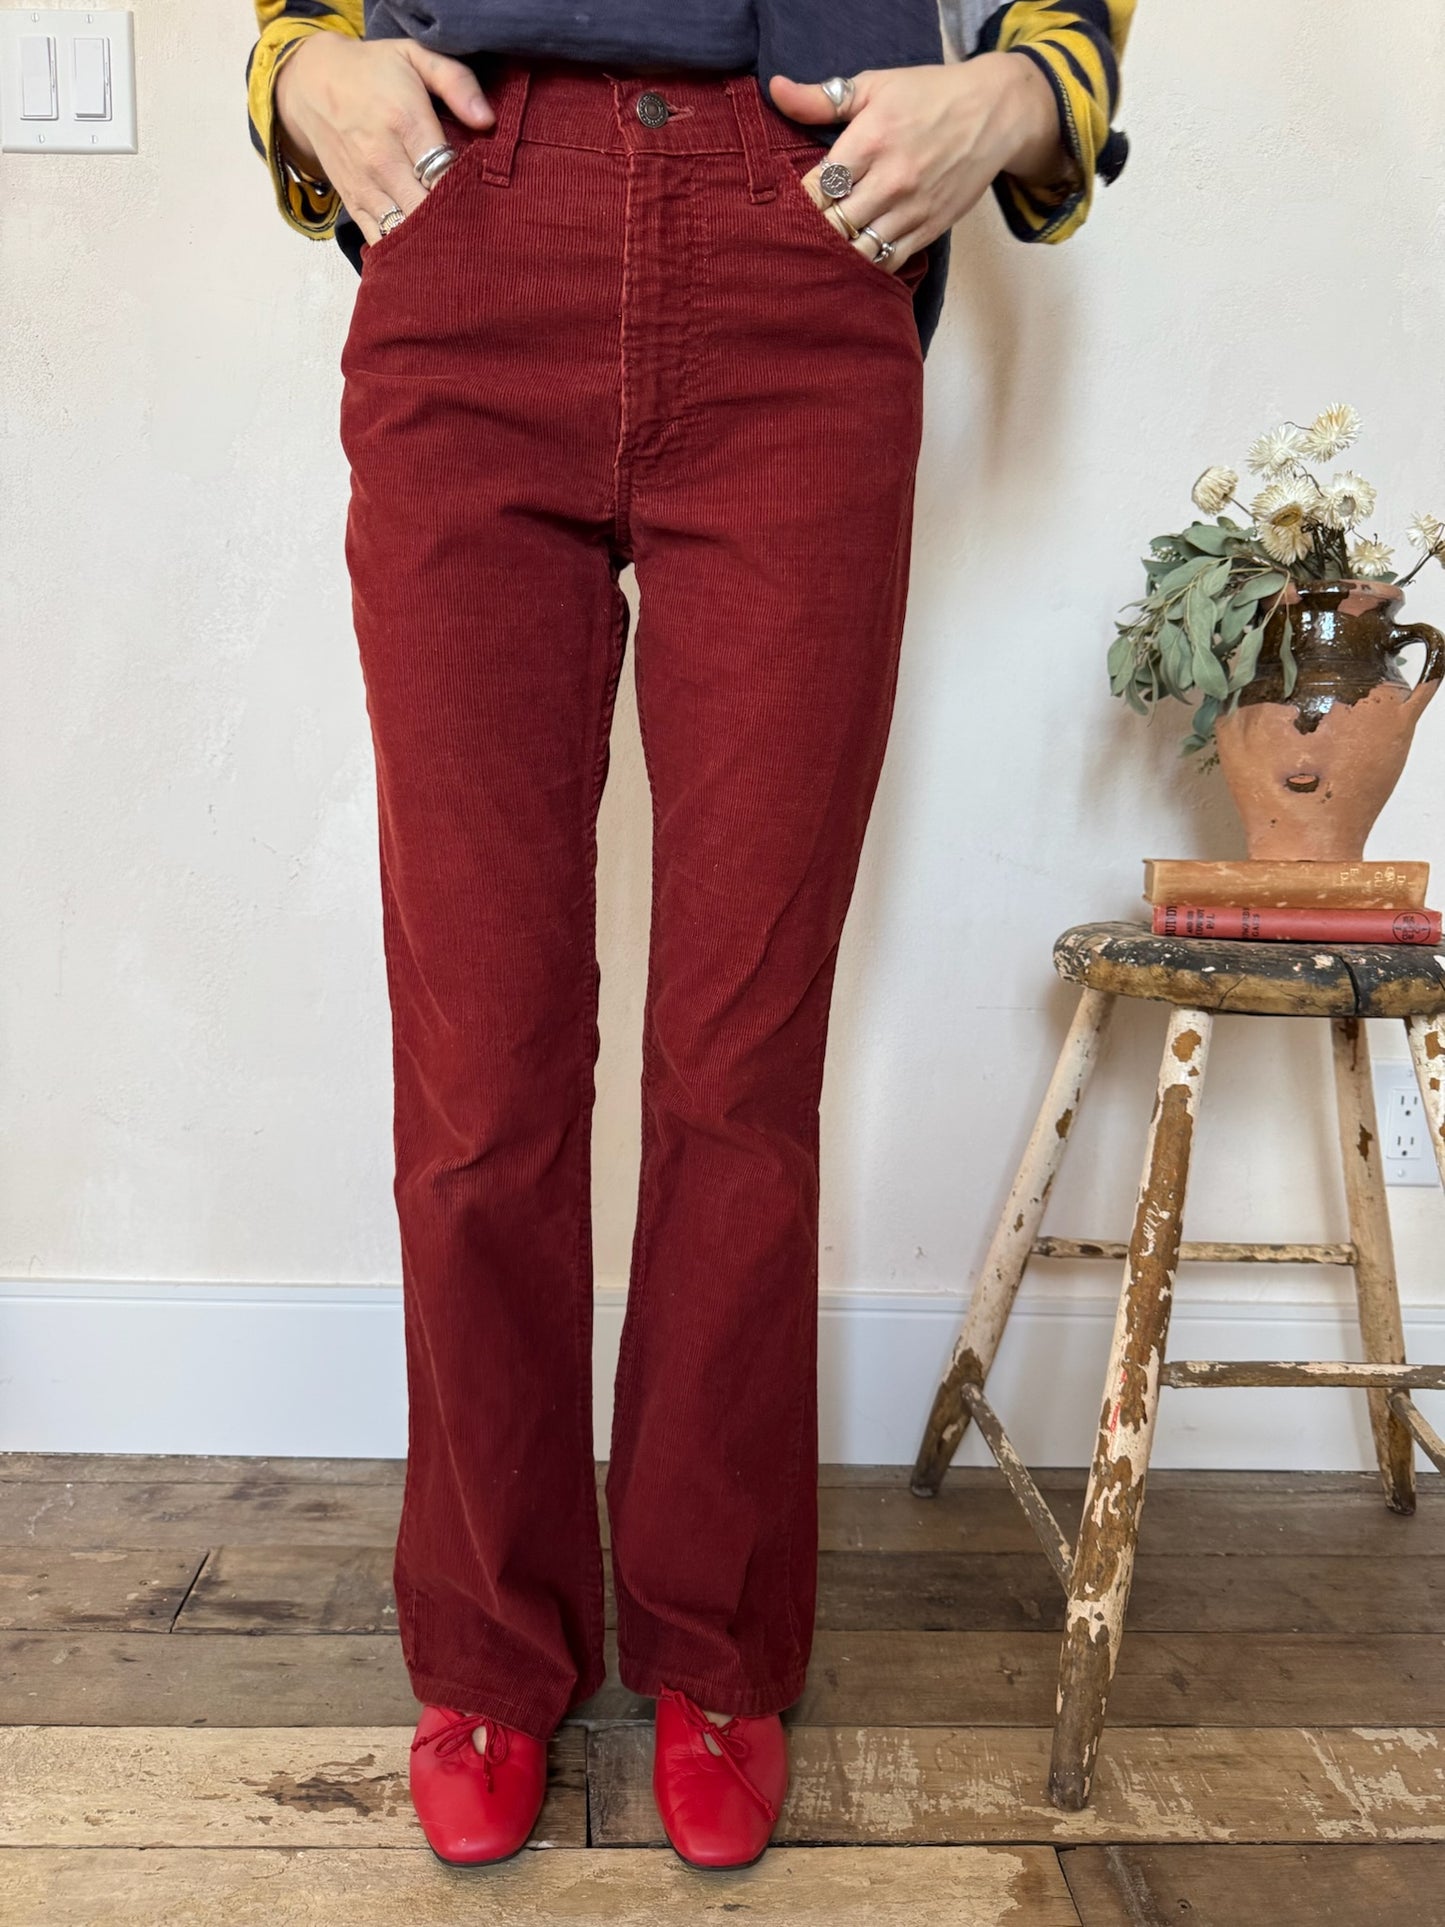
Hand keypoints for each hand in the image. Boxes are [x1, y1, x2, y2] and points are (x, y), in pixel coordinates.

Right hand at [274, 33, 495, 244]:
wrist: (311, 84)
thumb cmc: (374, 71)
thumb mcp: (416, 56)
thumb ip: (456, 81)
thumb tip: (487, 120)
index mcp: (405, 122)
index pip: (446, 174)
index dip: (470, 192)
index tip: (488, 197)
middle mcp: (383, 160)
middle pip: (427, 212)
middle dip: (455, 224)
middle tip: (479, 228)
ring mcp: (366, 186)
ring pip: (405, 233)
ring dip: (431, 243)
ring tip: (458, 247)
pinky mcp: (353, 204)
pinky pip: (380, 240)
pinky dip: (404, 252)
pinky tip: (426, 253)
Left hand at [769, 56, 1077, 273]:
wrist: (995, 112)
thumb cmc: (929, 95)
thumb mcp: (875, 86)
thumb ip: (822, 98)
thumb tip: (776, 91)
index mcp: (870, 141)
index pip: (816, 189)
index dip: (796, 203)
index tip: (790, 205)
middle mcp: (890, 180)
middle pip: (833, 226)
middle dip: (812, 233)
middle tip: (799, 235)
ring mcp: (912, 209)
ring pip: (859, 251)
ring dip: (837, 255)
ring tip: (823, 252)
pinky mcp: (930, 228)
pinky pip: (890, 262)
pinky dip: (868, 266)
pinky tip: (854, 261)